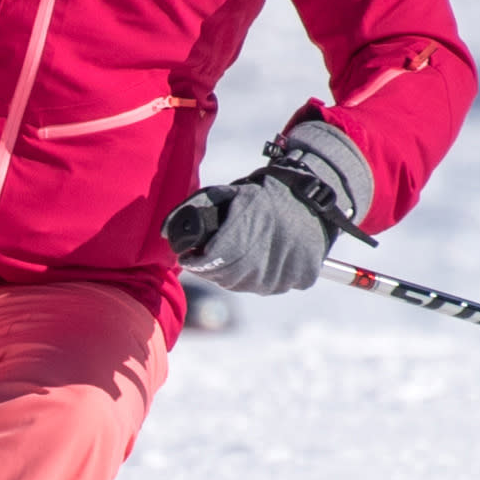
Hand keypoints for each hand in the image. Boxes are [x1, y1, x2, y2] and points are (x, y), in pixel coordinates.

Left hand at [165, 122, 371, 295]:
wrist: (312, 196)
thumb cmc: (262, 194)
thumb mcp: (226, 194)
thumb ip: (194, 209)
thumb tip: (167, 234)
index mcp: (244, 230)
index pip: (209, 262)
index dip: (196, 262)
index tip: (190, 257)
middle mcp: (264, 255)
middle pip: (225, 277)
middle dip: (213, 268)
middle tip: (215, 254)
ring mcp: (284, 269)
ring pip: (247, 285)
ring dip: (238, 275)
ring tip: (243, 253)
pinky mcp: (301, 277)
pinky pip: (271, 286)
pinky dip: (263, 277)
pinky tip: (265, 258)